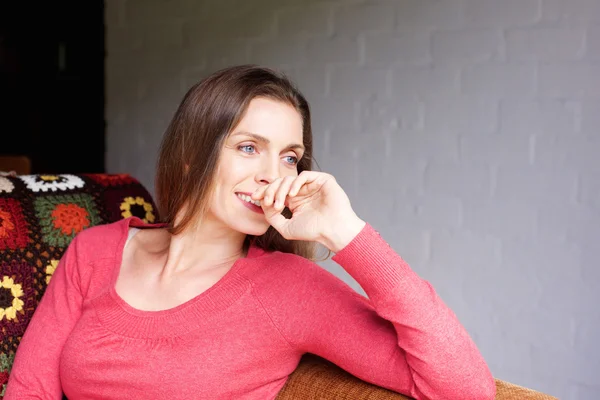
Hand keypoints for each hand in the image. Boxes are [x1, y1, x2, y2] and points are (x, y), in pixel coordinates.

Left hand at [251, 171, 365, 251]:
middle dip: (270, 191)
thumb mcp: (286, 227)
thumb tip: (262, 204)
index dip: (264, 192)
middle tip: (268, 202)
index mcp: (294, 200)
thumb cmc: (313, 232)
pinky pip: (304, 175)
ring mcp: (312, 185)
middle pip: (279, 183)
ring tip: (280, 204)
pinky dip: (295, 183)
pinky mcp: (322, 180)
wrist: (333, 232)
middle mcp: (302, 191)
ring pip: (289, 179)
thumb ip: (272, 217)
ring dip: (280, 190)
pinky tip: (292, 195)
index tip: (254, 197)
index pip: (276, 190)